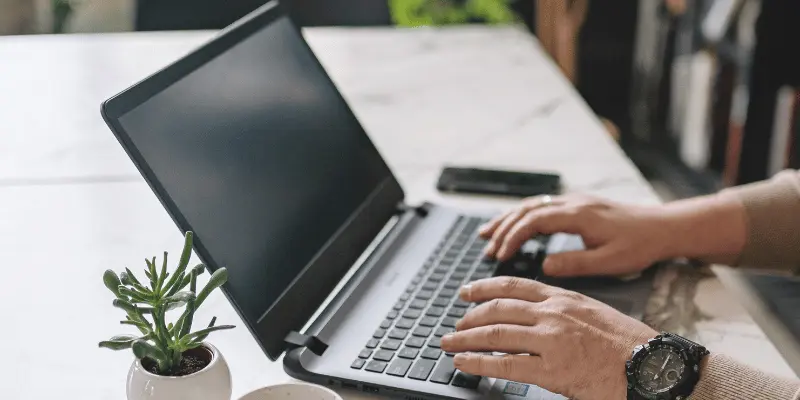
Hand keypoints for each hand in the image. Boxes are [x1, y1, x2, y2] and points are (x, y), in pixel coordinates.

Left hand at [440, 276, 656, 399]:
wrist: (653, 366)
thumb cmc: (629, 344)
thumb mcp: (594, 312)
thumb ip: (563, 310)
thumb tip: (539, 314)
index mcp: (563, 297)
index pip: (513, 285)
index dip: (484, 288)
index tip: (467, 291)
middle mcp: (552, 313)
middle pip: (497, 309)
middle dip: (470, 316)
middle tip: (455, 323)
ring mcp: (550, 340)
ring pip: (494, 334)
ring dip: (465, 339)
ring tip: (449, 343)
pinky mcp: (550, 369)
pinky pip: (504, 364)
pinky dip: (477, 363)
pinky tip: (463, 363)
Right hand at [479, 194, 672, 276]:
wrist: (664, 227)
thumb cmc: (640, 245)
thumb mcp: (609, 262)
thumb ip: (575, 263)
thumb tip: (544, 265)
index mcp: (577, 215)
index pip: (534, 221)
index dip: (512, 237)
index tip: (499, 254)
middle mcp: (573, 202)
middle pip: (527, 209)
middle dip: (503, 227)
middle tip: (485, 245)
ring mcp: (575, 201)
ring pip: (533, 204)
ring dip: (509, 218)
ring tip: (488, 233)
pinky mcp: (579, 205)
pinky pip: (543, 205)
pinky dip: (523, 215)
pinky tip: (516, 224)